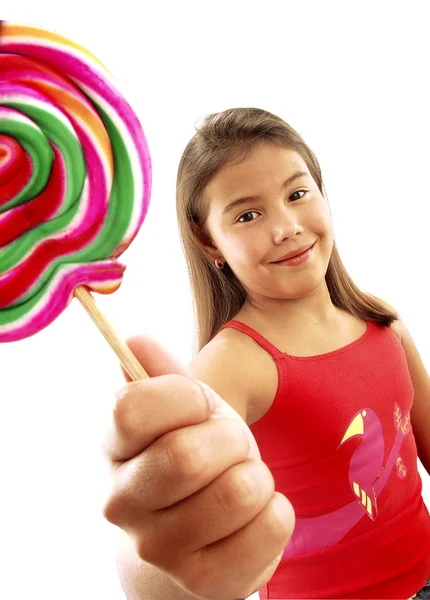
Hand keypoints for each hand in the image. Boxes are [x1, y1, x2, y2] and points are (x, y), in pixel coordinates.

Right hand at [102, 336, 294, 598]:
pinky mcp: (204, 581)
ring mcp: (159, 547)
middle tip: (230, 446)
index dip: (184, 398)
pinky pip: (270, 526)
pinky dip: (276, 512)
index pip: (133, 408)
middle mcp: (121, 501)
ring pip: (238, 491)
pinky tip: (254, 515)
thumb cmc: (189, 458)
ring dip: (256, 476)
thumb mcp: (180, 411)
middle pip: (187, 456)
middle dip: (230, 439)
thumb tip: (136, 341)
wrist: (187, 544)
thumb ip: (162, 374)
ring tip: (241, 481)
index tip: (199, 407)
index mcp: (112, 447)